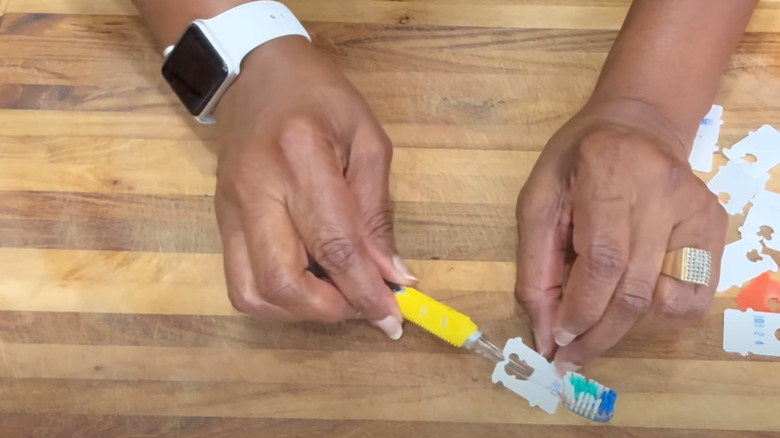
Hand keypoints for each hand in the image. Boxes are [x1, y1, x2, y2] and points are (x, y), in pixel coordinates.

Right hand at [212, 36, 416, 338]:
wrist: (255, 73)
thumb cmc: (320, 97)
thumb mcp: (367, 140)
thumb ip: (376, 212)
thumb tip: (391, 275)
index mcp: (300, 156)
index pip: (333, 244)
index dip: (365, 290)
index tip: (391, 317)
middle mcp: (256, 189)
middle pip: (283, 281)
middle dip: (329, 310)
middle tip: (361, 302)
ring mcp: (230, 209)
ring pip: (253, 293)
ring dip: (299, 310)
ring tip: (334, 291)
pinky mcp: (220, 221)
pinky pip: (239, 282)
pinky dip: (276, 298)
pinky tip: (306, 281)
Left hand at [514, 98, 726, 370]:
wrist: (637, 124)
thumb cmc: (577, 161)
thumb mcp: (539, 199)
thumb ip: (536, 264)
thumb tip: (544, 332)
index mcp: (609, 169)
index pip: (603, 259)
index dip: (580, 309)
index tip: (557, 340)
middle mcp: (663, 189)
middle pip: (636, 288)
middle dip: (598, 334)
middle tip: (571, 356)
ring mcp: (698, 208)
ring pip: (670, 301)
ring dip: (627, 329)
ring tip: (597, 327)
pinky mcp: (715, 225)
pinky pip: (695, 295)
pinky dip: (659, 315)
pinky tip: (632, 306)